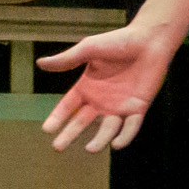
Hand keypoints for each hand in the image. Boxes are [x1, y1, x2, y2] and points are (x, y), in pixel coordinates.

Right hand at [36, 21, 181, 151]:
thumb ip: (67, 59)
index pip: (67, 106)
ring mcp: (119, 106)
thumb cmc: (118, 41)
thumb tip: (40, 63)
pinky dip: (125, 136)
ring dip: (99, 140)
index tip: (47, 129)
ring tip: (90, 149)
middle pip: (82, 122)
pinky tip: (117, 144)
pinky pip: (130, 126)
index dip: (57, 117)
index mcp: (87, 87)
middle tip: (58, 147)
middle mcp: (101, 100)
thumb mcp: (89, 49)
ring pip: (107, 129)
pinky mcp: (138, 108)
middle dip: (70, 134)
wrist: (149, 40)